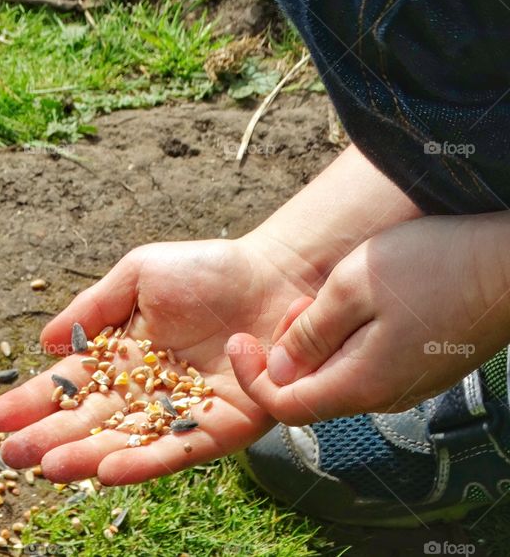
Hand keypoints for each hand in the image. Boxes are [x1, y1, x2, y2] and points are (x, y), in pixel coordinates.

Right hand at [0, 235, 320, 485]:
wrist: (274, 278)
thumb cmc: (207, 270)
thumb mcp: (138, 275)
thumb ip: (93, 307)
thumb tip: (45, 343)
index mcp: (121, 354)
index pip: (69, 384)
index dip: (32, 401)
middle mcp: (145, 389)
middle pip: (88, 420)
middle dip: (47, 437)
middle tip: (8, 456)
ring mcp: (180, 412)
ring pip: (124, 441)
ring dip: (86, 457)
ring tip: (48, 467)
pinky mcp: (219, 427)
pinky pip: (177, 450)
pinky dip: (143, 462)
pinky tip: (107, 470)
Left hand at [230, 214, 509, 424]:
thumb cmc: (433, 264)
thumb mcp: (352, 287)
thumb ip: (309, 335)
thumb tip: (277, 372)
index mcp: (362, 385)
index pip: (285, 408)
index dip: (251, 379)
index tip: (240, 339)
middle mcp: (384, 396)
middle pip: (309, 391)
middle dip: (286, 351)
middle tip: (301, 304)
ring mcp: (406, 383)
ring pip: (336, 374)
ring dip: (315, 341)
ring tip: (331, 296)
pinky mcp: (419, 367)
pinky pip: (364, 363)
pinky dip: (344, 338)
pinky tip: (358, 301)